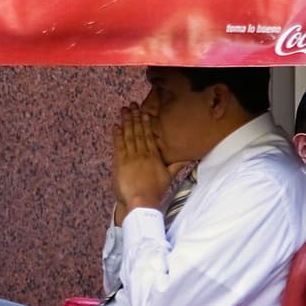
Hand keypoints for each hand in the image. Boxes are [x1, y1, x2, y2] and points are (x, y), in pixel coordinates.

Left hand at [112, 105, 174, 222]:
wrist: (142, 201)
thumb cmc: (155, 192)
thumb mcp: (168, 178)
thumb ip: (176, 166)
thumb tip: (189, 159)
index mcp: (154, 156)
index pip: (149, 136)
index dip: (146, 123)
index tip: (144, 112)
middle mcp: (142, 154)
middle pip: (138, 132)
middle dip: (135, 118)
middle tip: (132, 105)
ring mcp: (130, 157)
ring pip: (128, 136)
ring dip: (126, 122)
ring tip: (124, 111)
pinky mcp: (120, 162)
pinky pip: (118, 145)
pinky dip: (117, 135)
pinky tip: (116, 126)